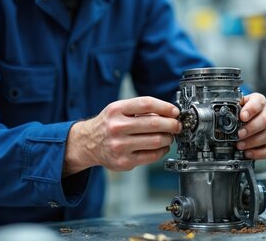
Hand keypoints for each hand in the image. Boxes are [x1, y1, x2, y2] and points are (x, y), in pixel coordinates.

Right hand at [65, 96, 180, 174]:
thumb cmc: (108, 124)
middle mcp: (116, 127)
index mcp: (116, 110)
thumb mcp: (119, 109)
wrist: (88, 143)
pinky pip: (151, 156)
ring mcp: (120, 146)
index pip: (147, 104)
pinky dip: (162, 151)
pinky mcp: (124, 161)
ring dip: (168, 138)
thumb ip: (140, 109)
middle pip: (154, 123)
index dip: (166, 107)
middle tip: (177, 125)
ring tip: (169, 136)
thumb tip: (169, 113)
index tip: (175, 111)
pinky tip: (162, 147)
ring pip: (155, 141)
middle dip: (172, 124)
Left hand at [236, 92, 265, 159]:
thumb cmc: (242, 113)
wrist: (249, 120)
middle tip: (239, 134)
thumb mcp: (237, 104)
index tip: (242, 117)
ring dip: (251, 142)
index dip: (251, 109)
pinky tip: (247, 153)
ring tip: (239, 145)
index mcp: (259, 102)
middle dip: (250, 129)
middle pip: (265, 121)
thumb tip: (222, 113)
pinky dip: (257, 153)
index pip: (259, 102)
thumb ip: (232, 106)